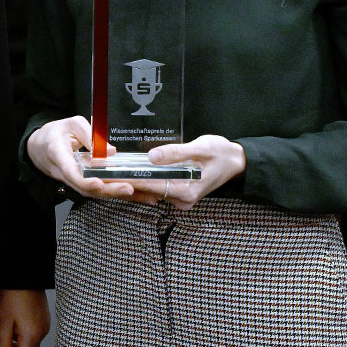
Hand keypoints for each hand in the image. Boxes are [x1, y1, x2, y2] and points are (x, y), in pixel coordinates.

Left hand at [0, 288, 50, 346]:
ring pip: (25, 345)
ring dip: (11, 344)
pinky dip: (18, 335)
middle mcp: (41, 333)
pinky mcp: (42, 320)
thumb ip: (2, 345)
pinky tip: (10, 327)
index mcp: (32, 336)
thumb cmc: (15, 293)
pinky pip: (30, 335)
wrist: (24, 273)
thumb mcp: (4, 321)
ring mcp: (43, 326)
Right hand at [25, 115, 148, 201]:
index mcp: (58, 155)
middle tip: (129, 189)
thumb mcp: (71, 123)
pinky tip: (136, 195)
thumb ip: (89, 134)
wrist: (39, 147)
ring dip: (116, 195)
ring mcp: (73, 180)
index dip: (85, 181)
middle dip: (108, 191)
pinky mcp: (82, 182)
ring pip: (94, 193)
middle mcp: (65, 173)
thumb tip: (110, 150)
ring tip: (139, 194)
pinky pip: (98, 190)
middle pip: (86, 188)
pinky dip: (116, 193)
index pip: (71, 173)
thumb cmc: (54, 133)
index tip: (99, 183)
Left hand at [124, 135, 244, 209]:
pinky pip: (160, 188)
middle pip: (151, 190)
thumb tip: (153, 157)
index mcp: (187, 190)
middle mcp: (183, 199)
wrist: (236, 161)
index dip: (133, 179)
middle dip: (132, 181)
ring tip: (118, 170)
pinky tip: (136, 171)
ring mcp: (182, 198)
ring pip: (154, 190)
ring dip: (139, 180)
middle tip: (110, 172)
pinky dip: (149, 180)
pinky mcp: (181, 193)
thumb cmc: (221, 153)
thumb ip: (176, 153)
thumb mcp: (200, 148)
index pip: (153, 185)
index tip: (116, 175)